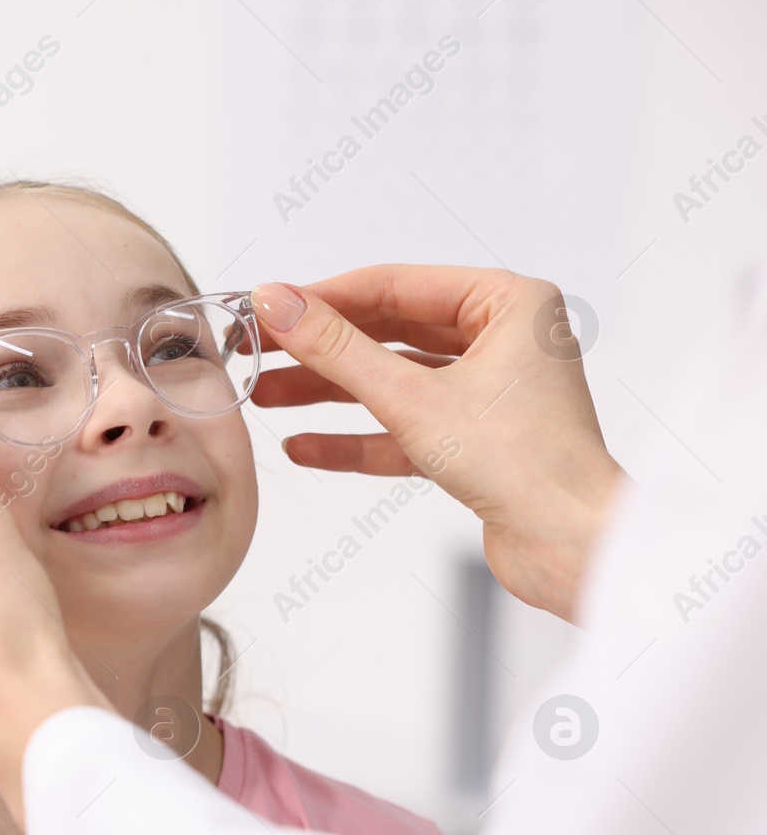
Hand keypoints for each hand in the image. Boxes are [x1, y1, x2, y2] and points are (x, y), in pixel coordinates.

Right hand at [248, 265, 626, 623]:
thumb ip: (337, 349)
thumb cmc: (527, 465)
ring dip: (330, 394)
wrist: (572, 548)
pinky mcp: (476, 443)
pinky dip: (357, 437)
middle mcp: (504, 342)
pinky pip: (404, 428)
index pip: (395, 285)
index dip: (324, 297)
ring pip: (392, 382)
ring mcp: (489, 394)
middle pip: (390, 333)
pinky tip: (305, 446)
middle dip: (321, 350)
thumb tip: (278, 303)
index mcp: (510, 305)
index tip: (269, 307)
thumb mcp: (412, 397)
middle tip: (261, 352)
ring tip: (266, 398)